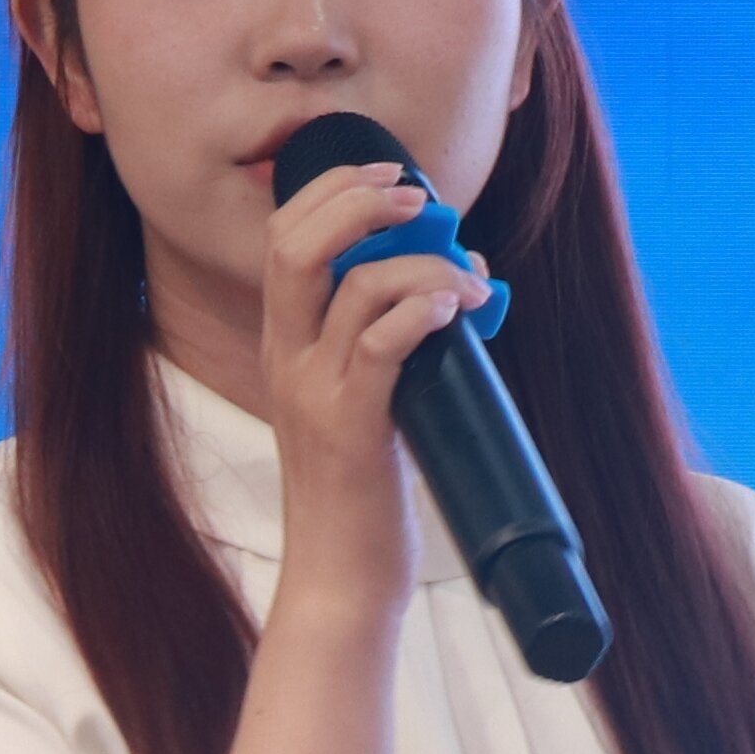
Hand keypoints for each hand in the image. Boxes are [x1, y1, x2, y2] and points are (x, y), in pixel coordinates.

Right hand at [254, 151, 490, 567]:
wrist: (341, 578)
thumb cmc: (363, 492)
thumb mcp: (366, 401)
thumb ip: (395, 341)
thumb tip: (462, 281)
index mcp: (285, 346)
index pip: (284, 238)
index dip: (333, 191)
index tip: (393, 175)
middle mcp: (287, 360)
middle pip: (296, 244)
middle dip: (359, 200)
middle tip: (419, 196)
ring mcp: (314, 393)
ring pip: (354, 287)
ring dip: (424, 265)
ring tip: (470, 281)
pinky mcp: (350, 429)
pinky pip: (381, 346)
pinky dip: (421, 311)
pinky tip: (456, 308)